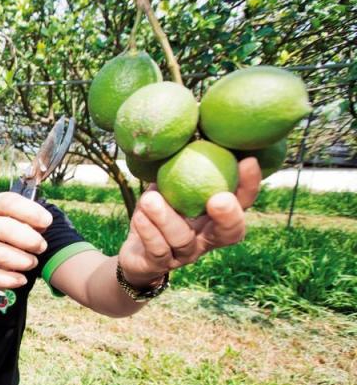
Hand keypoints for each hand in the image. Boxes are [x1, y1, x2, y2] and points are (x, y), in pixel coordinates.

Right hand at [0, 192, 52, 287]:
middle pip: (7, 229)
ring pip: (2, 255)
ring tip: (31, 262)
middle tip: (40, 246)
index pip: (9, 203)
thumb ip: (15, 215)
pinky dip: (10, 280)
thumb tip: (43, 226)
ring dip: (23, 261)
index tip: (46, 222)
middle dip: (31, 240)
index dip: (32, 212)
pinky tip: (20, 279)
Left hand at [118, 156, 261, 286]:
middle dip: (228, 216)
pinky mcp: (159, 264)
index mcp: (216, 218)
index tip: (247, 160)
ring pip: (183, 240)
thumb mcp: (169, 184)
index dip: (249, 185)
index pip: (243, 203)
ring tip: (150, 199)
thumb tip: (194, 120)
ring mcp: (184, 255)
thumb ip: (182, 162)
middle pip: (230, 234)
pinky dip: (148, 231)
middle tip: (218, 199)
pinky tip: (140, 215)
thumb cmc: (159, 210)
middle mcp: (207, 239)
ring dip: (166, 218)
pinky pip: (157, 249)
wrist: (135, 254)